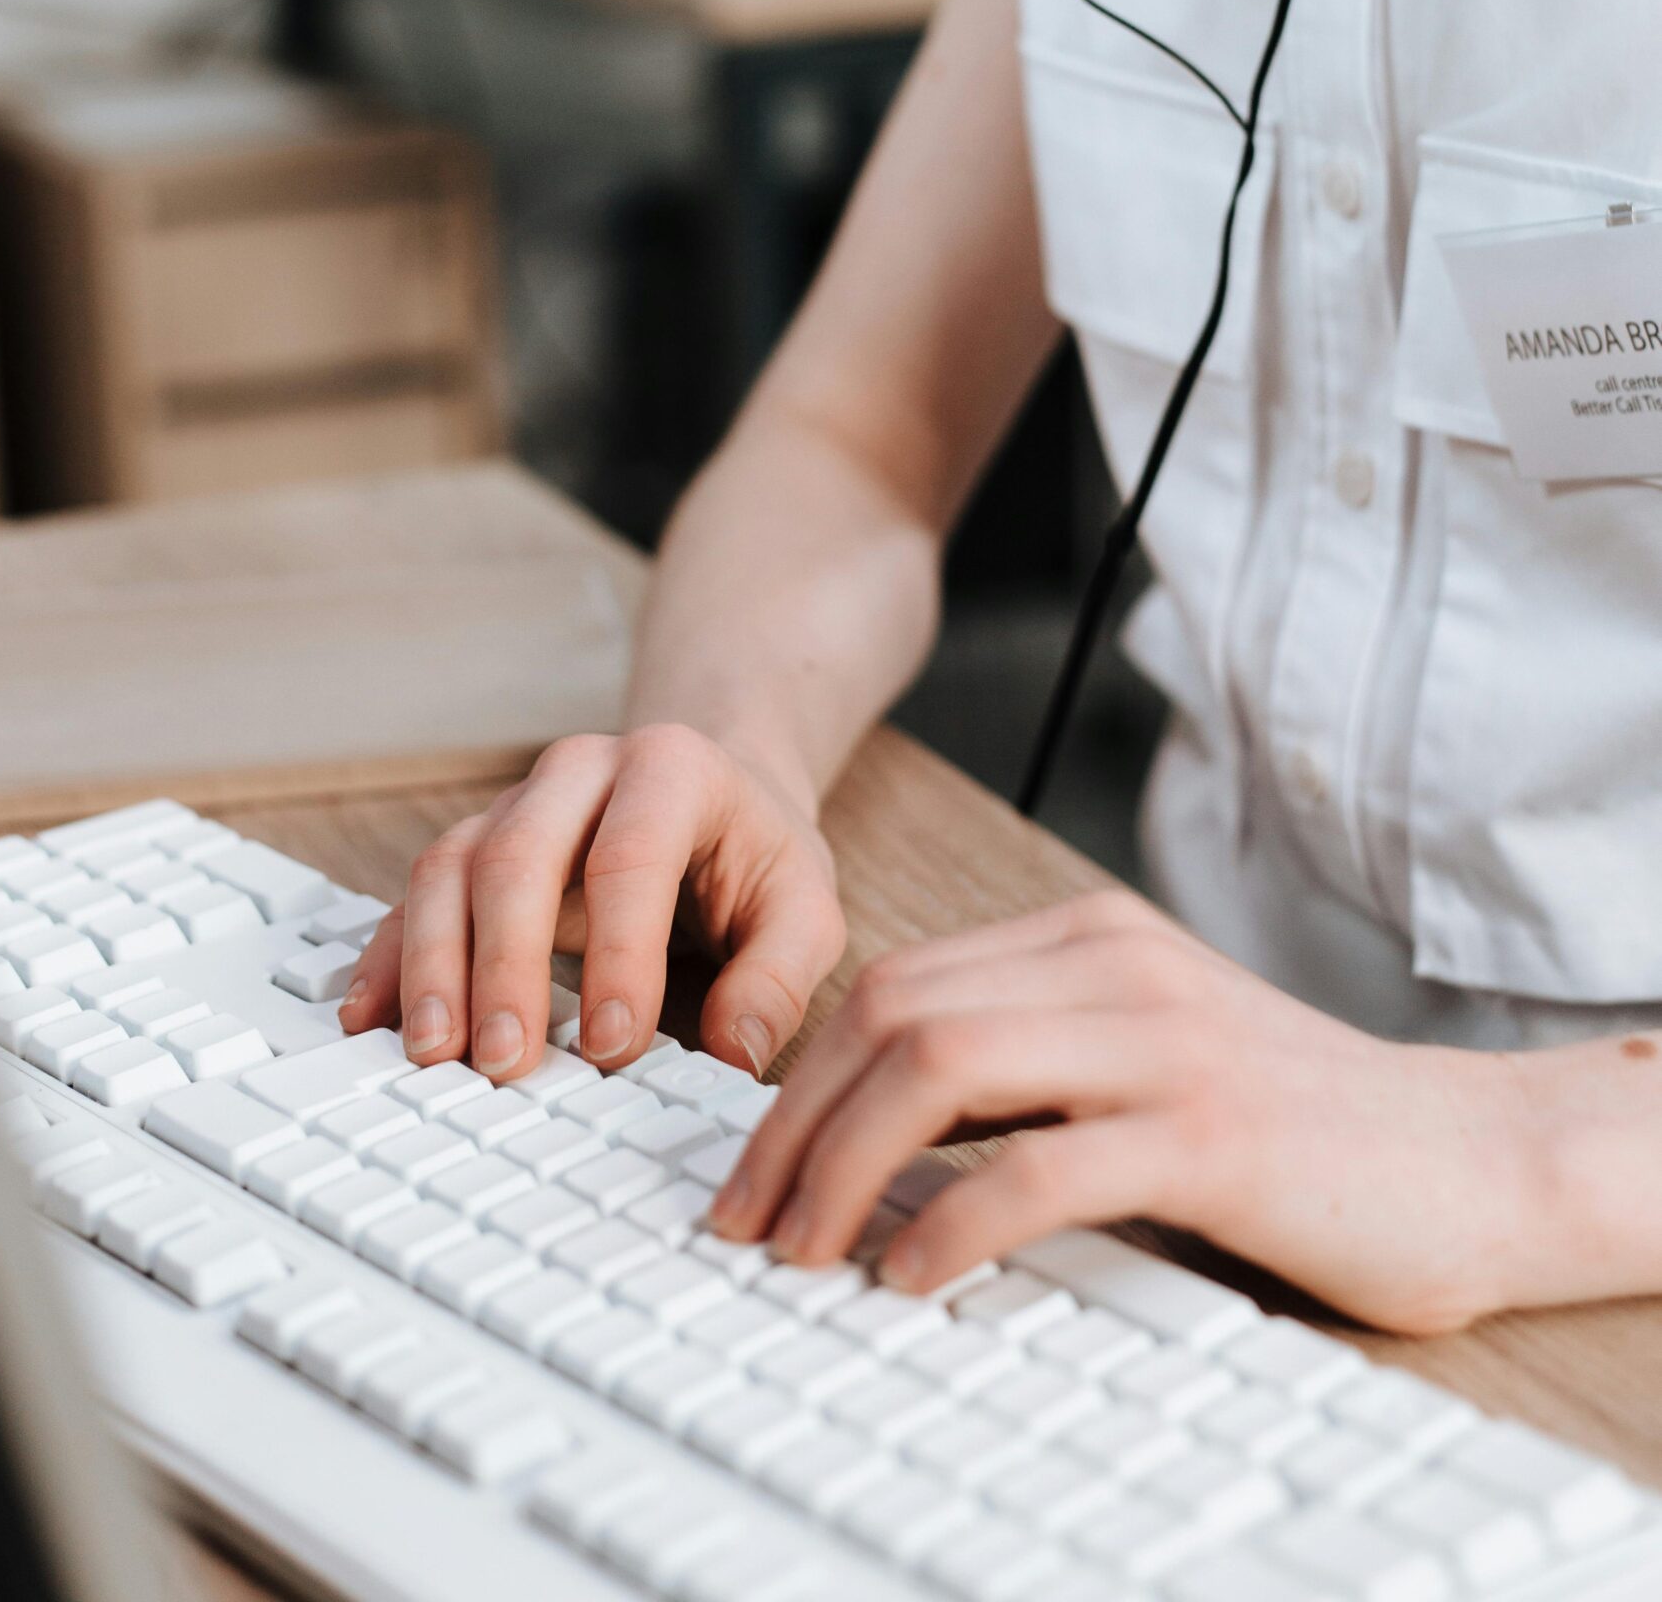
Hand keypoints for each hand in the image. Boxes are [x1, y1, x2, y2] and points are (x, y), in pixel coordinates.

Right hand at [341, 723, 845, 1084]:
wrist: (717, 789)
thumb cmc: (757, 855)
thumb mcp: (805, 906)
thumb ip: (780, 977)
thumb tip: (736, 1049)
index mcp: (670, 770)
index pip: (631, 857)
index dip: (619, 954)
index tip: (614, 1047)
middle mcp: (580, 772)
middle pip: (519, 856)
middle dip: (506, 966)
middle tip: (508, 1063)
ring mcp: (515, 805)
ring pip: (451, 868)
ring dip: (435, 964)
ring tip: (436, 1054)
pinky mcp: (474, 848)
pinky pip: (416, 895)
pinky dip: (390, 957)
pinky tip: (372, 1019)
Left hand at [710, 885, 1544, 1333]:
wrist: (1464, 1155)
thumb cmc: (1298, 1121)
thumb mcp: (1145, 1052)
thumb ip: (1034, 1060)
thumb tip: (877, 1134)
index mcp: (1089, 937)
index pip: (893, 983)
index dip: (798, 1079)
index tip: (755, 1166)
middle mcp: (1113, 965)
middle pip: (891, 1015)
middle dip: (791, 1125)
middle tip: (747, 1221)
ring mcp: (1162, 1039)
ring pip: (939, 1069)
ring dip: (841, 1167)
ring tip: (802, 1249)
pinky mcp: (1209, 1132)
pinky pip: (1037, 1166)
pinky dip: (949, 1222)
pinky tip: (910, 1274)